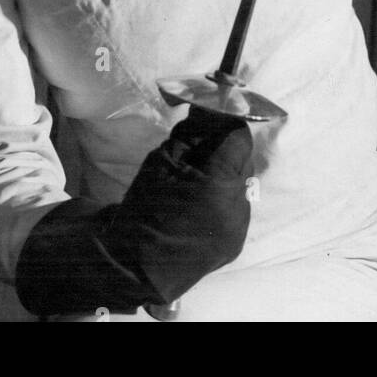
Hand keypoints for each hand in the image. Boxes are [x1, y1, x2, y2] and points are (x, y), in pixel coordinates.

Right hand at [15, 109, 253, 315]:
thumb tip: (207, 110)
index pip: (239, 136)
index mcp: (220, 185)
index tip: (211, 112)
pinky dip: (222, 196)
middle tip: (199, 142)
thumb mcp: (162, 162)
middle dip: (224, 146)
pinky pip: (235, 207)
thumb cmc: (142, 210)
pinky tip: (199, 199)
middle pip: (242, 159)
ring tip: (196, 174)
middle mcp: (239, 207)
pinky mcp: (235, 243)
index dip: (226, 120)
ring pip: (240, 183)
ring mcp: (239, 229)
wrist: (133, 267)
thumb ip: (190, 134)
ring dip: (224, 172)